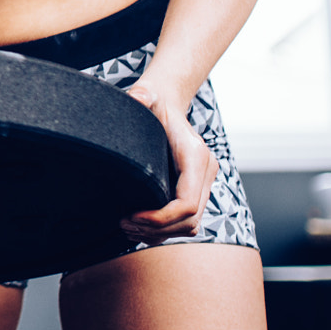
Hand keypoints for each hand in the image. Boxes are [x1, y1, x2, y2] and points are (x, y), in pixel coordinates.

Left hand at [119, 81, 214, 243]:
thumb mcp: (146, 96)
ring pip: (190, 226)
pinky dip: (164, 230)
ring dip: (159, 233)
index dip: (160, 218)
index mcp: (196, 157)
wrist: (166, 104)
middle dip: (156, 229)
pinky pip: (186, 222)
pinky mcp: (196, 190)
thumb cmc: (154, 103)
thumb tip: (137, 98)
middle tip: (125, 224)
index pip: (186, 204)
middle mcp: (205, 172)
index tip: (131, 216)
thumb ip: (142, 95)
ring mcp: (203, 183)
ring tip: (128, 227)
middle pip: (190, 221)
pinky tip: (138, 225)